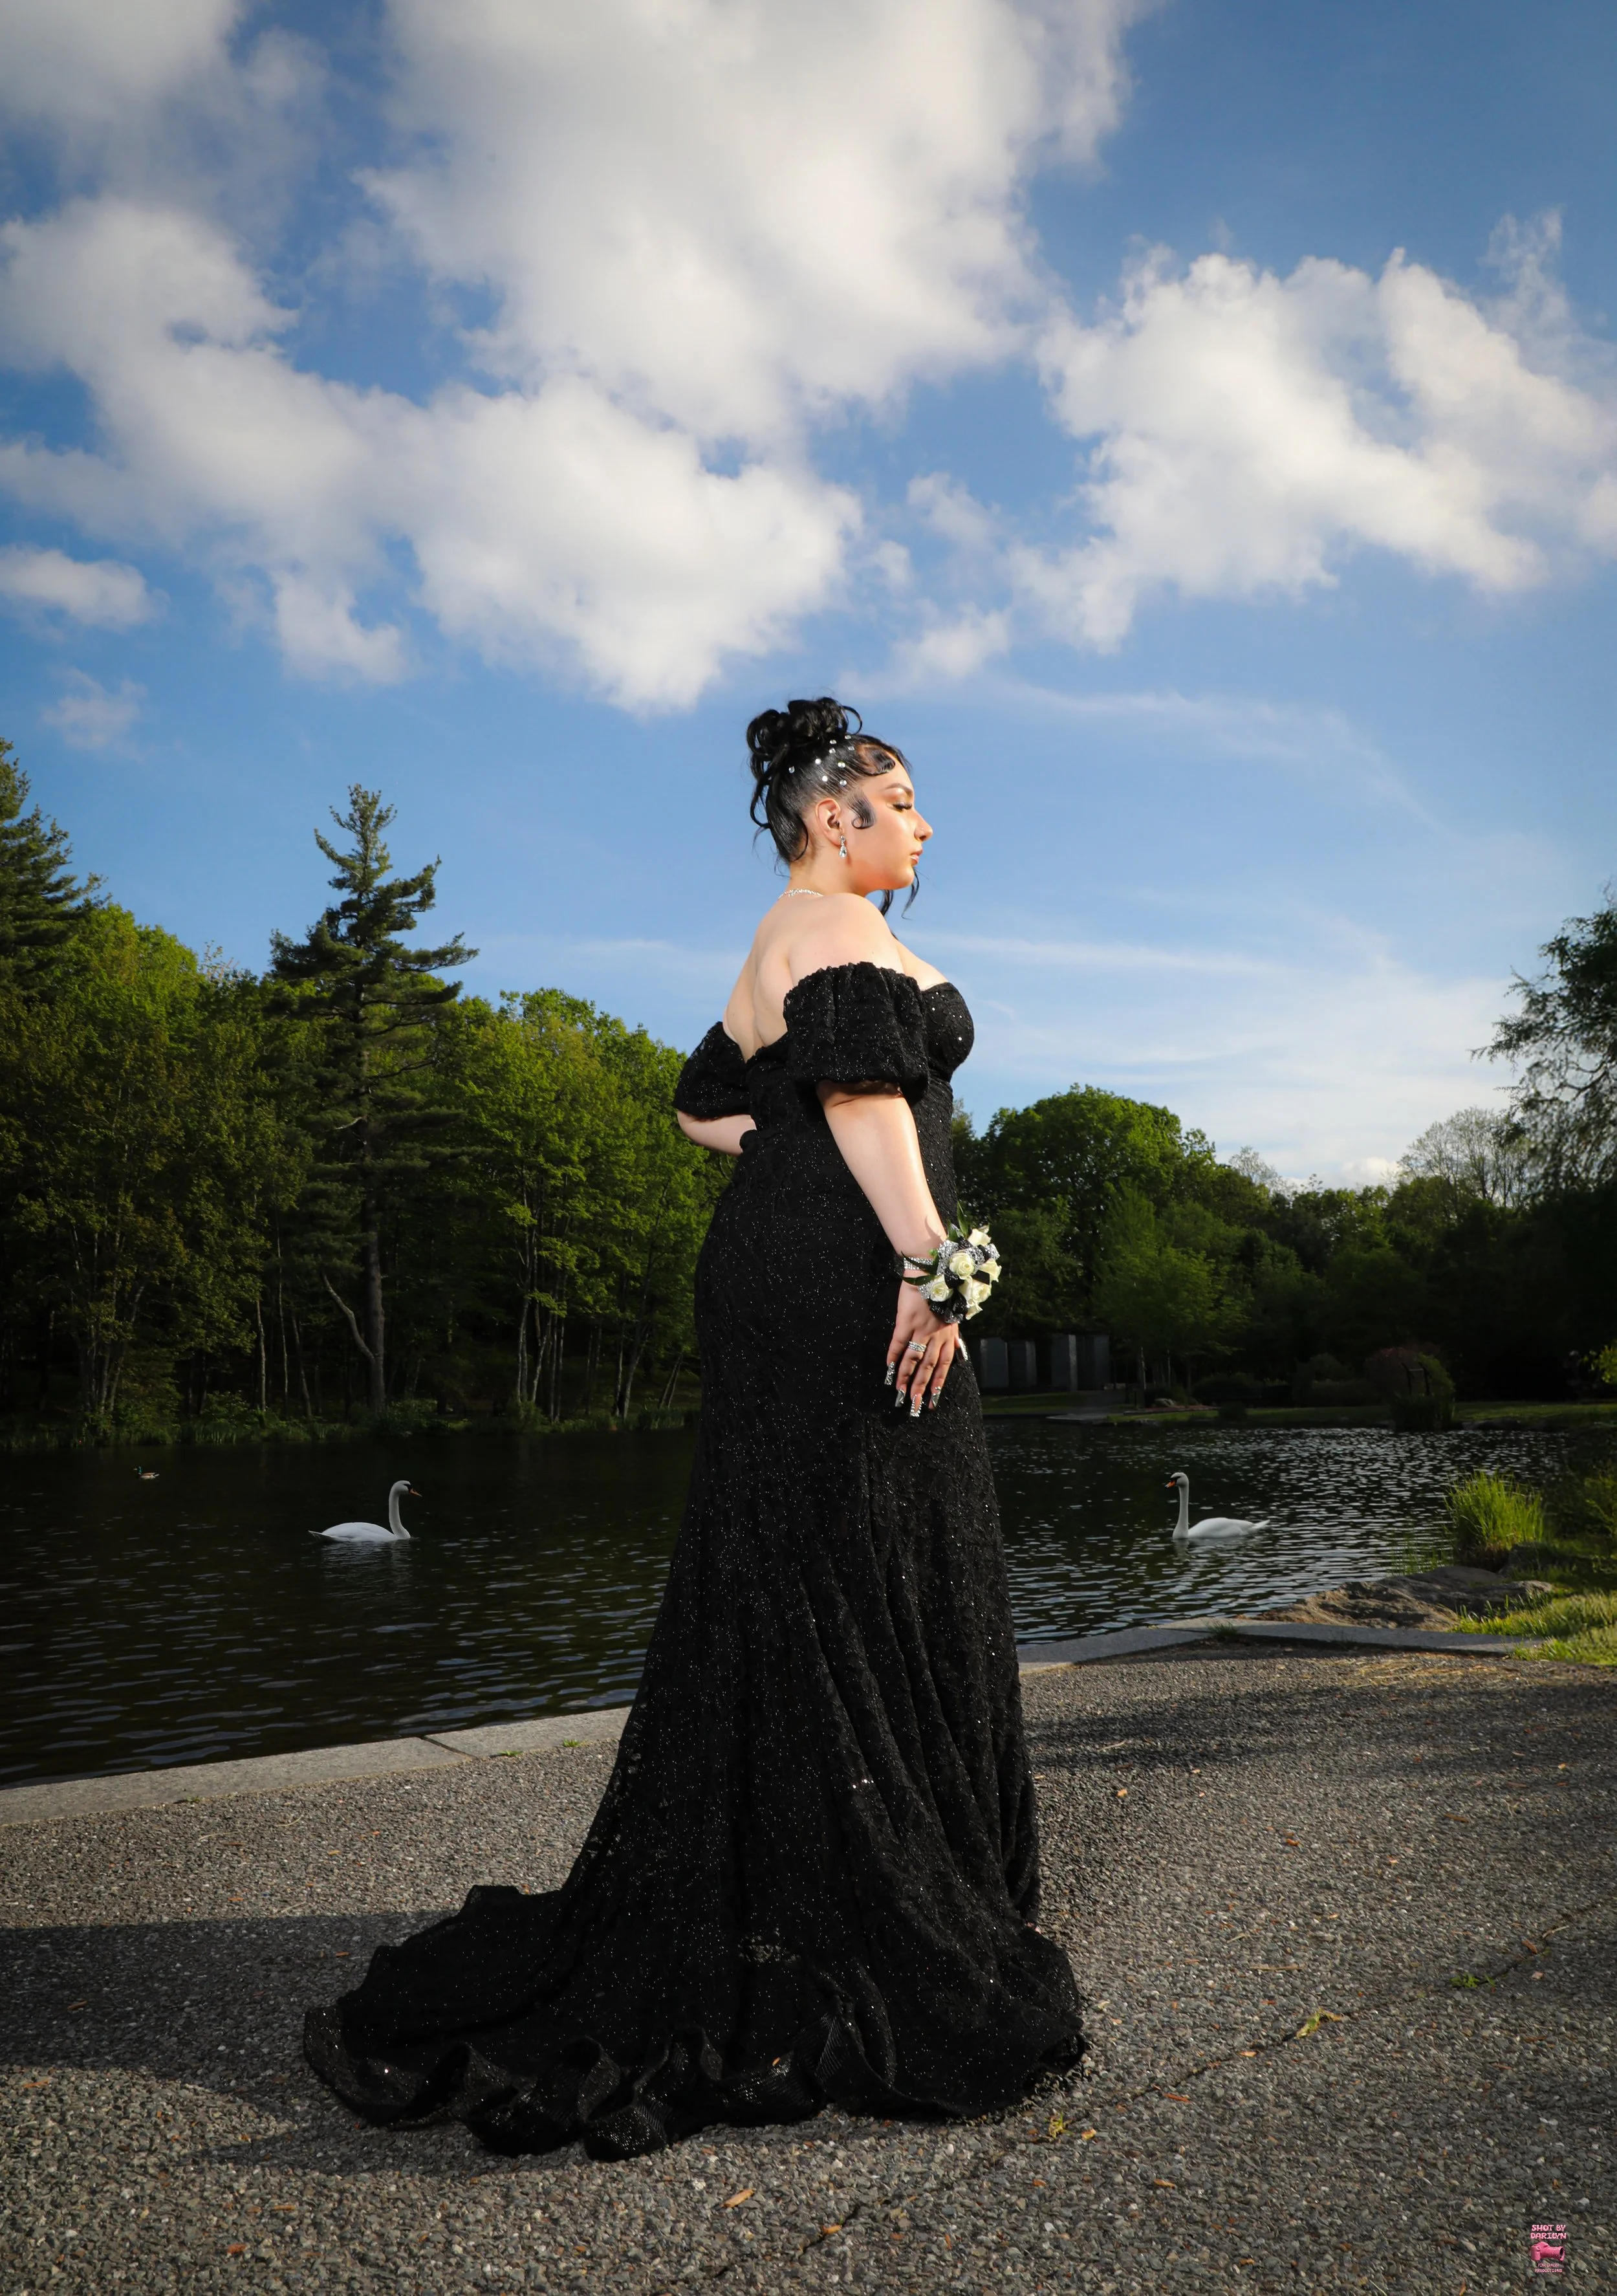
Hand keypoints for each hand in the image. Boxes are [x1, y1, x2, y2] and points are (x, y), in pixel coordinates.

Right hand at [886, 1280, 961, 1415]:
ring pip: (913, 1358)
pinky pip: (899, 1342)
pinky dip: (893, 1356)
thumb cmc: (942, 1290)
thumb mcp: (954, 1314)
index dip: (938, 1383)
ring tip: (900, 1392)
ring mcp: (921, 1328)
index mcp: (948, 1334)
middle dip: (921, 1387)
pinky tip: (888, 1368)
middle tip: (914, 1404)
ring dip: (906, 1376)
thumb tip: (959, 1352)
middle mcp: (936, 1334)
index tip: (933, 1400)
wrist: (931, 1269)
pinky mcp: (906, 1320)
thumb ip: (953, 1335)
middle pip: (928, 1366)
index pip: (944, 1365)